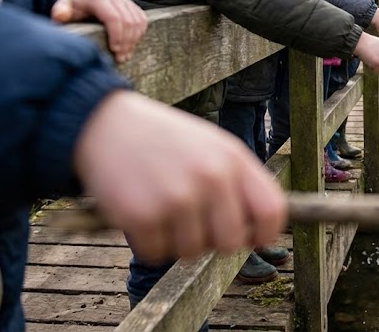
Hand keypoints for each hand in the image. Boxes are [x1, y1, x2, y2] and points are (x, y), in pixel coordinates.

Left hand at [51, 0, 147, 62]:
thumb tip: (60, 16)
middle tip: (120, 58)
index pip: (114, 17)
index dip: (116, 35)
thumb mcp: (63, 8)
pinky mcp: (132, 6)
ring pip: (138, 22)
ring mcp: (125, 1)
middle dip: (126, 42)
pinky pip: (142, 21)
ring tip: (125, 55)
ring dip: (134, 41)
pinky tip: (130, 46)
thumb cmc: (73, 8)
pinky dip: (139, 35)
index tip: (114, 50)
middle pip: (128, 21)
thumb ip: (60, 11)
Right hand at [73, 91, 285, 262]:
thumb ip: (240, 182)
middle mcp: (210, 177)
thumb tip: (261, 231)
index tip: (250, 238)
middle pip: (231, 242)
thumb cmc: (165, 141)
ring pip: (192, 252)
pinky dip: (147, 242)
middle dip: (212, 240)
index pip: (272, 211)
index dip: (265, 233)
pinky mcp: (142, 216)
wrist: (106, 124)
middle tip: (192, 222)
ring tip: (162, 208)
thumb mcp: (212, 146)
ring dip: (176, 240)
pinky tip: (140, 213)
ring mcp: (177, 198)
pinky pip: (156, 254)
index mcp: (233, 158)